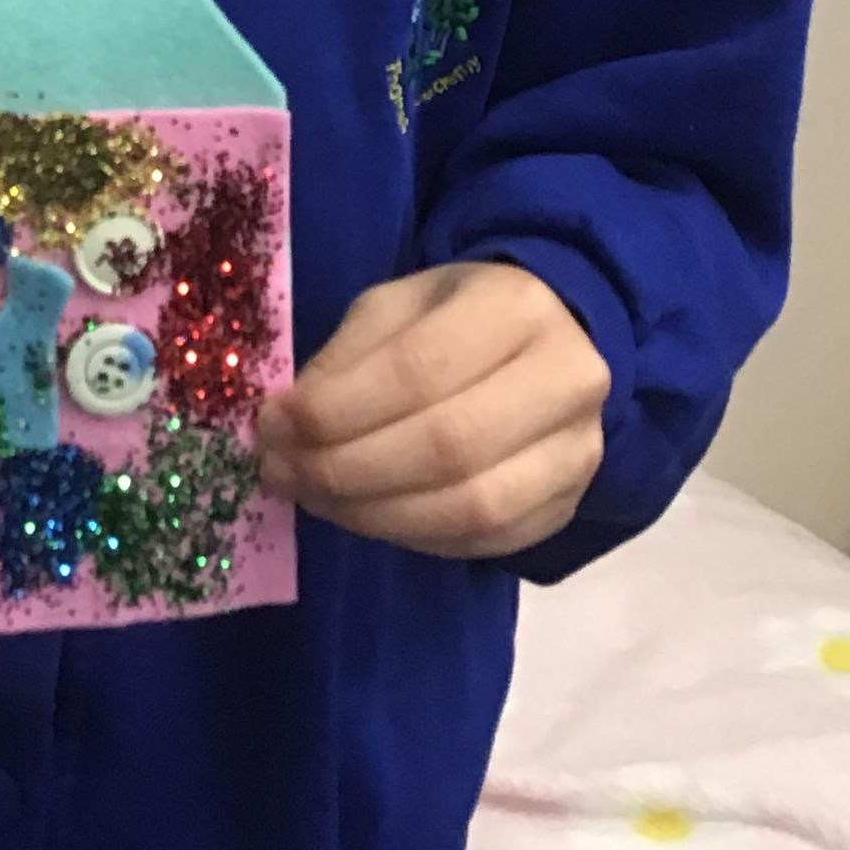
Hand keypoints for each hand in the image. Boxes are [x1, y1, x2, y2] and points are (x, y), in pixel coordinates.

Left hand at [256, 260, 608, 559]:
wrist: (548, 344)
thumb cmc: (455, 318)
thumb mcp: (395, 307)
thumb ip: (346, 361)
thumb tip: (288, 427)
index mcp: (516, 306)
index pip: (418, 369)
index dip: (336, 409)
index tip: (272, 425)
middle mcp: (566, 378)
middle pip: (446, 446)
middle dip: (346, 470)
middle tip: (283, 472)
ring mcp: (578, 451)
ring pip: (470, 507)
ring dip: (374, 514)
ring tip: (315, 498)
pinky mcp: (569, 506)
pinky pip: (486, 543)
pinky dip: (414, 538)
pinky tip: (368, 516)